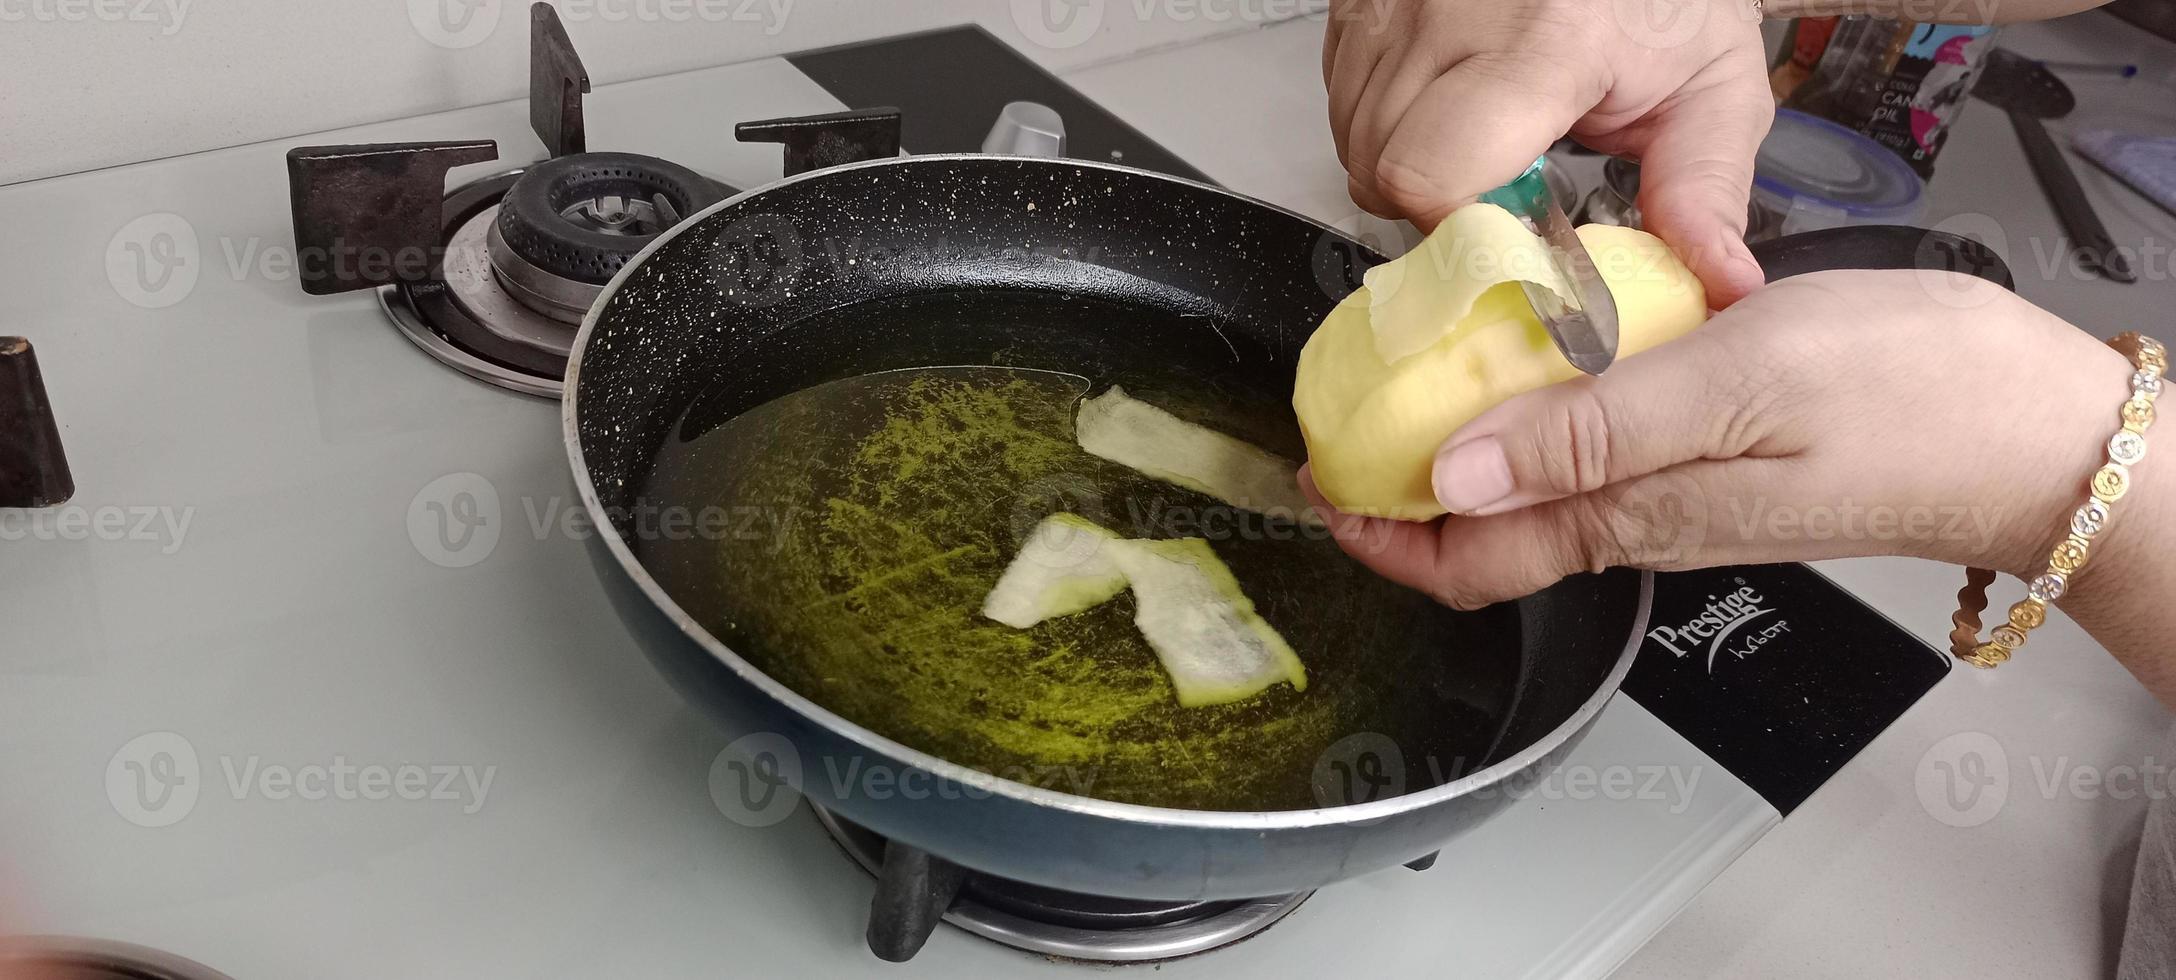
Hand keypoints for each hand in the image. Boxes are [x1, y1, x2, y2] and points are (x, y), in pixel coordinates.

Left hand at [1300, 271, 2135, 609]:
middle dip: (1407, 500)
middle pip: (1493, 535)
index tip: (1323, 484)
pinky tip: (1538, 364)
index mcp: (1633, 513)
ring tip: (1421, 392)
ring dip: (1469, 458)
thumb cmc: (1906, 399)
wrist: (2035, 425)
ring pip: (1541, 494)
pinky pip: (1601, 455)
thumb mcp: (1729, 386)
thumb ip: (1590, 431)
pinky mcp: (1721, 455)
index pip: (1472, 559)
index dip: (1383, 536)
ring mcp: (1683, 490)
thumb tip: (1458, 473)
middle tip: (1352, 433)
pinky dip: (1542, 421)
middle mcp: (1645, 516)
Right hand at [1322, 0, 1773, 305]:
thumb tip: (1721, 282)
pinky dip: (1382, 119)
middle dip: (1431, 203)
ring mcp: (1396, 0)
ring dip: (1404, 163)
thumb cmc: (1666, 4)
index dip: (1456, 229)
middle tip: (1497, 191)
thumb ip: (1704, 190)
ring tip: (1477, 139)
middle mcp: (1453, 12)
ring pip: (1353, 137)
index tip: (1503, 236)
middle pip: (1382, 167)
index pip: (1432, 174)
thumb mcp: (1712, 90)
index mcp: (1548, 42)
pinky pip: (1342, 95)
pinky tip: (1445, 103)